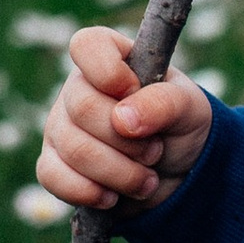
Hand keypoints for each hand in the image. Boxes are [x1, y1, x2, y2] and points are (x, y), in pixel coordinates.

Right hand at [37, 25, 211, 213]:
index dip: (110, 72)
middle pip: (83, 109)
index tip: (135, 92)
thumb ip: (163, 103)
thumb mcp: (189, 108)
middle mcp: (78, 90)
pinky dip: (91, 193)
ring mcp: (60, 127)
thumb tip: (123, 120)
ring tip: (148, 179)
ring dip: (122, 174)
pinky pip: (54, 178)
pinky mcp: (54, 165)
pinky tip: (114, 197)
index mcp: (110, 59)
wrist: (178, 173)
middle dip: (129, 140)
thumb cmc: (181, 126)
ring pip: (75, 151)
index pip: (87, 45)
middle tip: (156, 150)